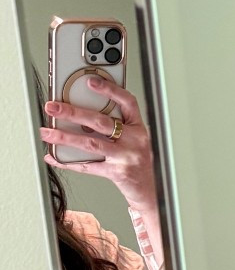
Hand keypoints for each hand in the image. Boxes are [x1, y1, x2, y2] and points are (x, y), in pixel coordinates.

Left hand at [40, 76, 155, 213]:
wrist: (151, 189)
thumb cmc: (139, 161)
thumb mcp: (135, 138)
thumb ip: (116, 124)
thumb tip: (81, 114)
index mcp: (138, 127)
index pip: (127, 102)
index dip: (110, 90)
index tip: (90, 81)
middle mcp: (134, 141)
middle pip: (100, 122)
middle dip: (73, 113)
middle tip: (53, 108)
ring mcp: (125, 157)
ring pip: (91, 143)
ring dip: (65, 137)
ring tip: (47, 133)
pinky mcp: (116, 173)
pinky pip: (88, 166)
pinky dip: (68, 162)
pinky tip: (54, 157)